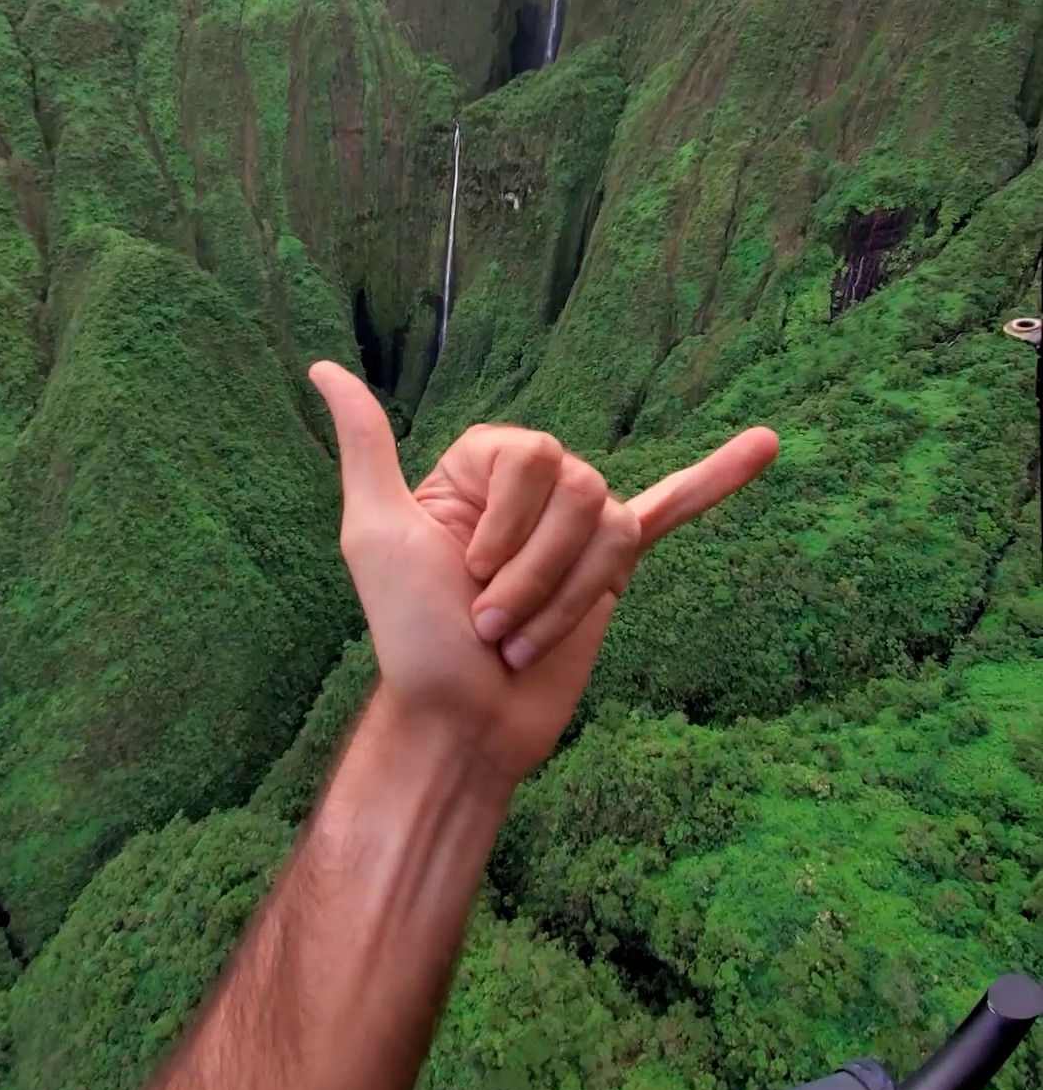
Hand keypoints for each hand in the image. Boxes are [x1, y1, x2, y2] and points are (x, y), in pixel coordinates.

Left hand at [309, 363, 777, 793]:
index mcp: (481, 470)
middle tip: (491, 624)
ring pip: (609, 532)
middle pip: (577, 493)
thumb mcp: (377, 533)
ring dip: (565, 602)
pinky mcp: (612, 571)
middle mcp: (532, 492)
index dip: (504, 526)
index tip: (465, 577)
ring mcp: (576, 530)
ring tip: (519, 642)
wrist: (462, 724)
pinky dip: (717, 478)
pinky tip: (765, 445)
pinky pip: (672, 512)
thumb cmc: (411, 637)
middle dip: (534, 574)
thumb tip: (323, 366)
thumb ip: (366, 446)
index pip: (531, 456)